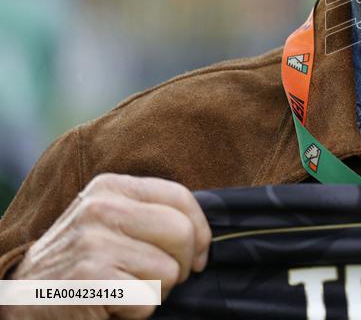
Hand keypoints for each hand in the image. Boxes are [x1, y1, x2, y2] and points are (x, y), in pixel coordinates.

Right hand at [7, 173, 211, 319]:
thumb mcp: (110, 224)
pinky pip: (148, 299)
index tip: (196, 255)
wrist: (23, 303)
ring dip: (155, 292)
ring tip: (123, 289)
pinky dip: (136, 311)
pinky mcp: (90, 276)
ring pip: (169, 271)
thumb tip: (204, 236)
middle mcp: (100, 207)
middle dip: (181, 265)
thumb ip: (150, 215)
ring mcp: (92, 240)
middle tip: (155, 279)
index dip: (200, 232)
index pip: (181, 198)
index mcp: (109, 187)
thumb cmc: (81, 265)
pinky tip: (109, 304)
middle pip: (182, 233)